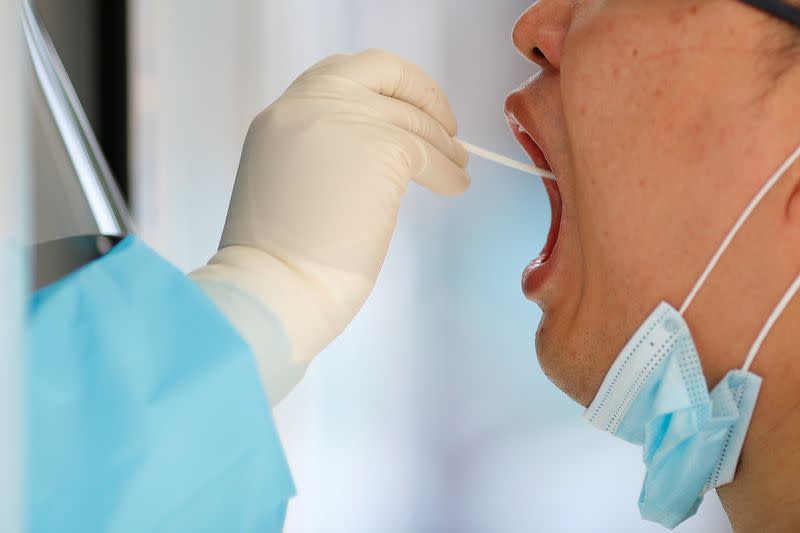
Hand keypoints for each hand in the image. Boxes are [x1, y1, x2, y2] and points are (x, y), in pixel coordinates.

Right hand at [192, 49, 468, 400]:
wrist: (275, 286)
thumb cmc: (276, 258)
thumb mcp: (284, 181)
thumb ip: (319, 152)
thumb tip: (370, 151)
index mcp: (281, 115)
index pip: (341, 72)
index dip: (384, 86)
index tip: (406, 108)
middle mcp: (309, 103)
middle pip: (384, 73)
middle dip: (422, 94)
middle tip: (446, 126)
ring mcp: (346, 121)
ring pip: (414, 120)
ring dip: (443, 144)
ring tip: (458, 166)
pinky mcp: (382, 148)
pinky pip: (430, 153)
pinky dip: (448, 171)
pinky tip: (455, 186)